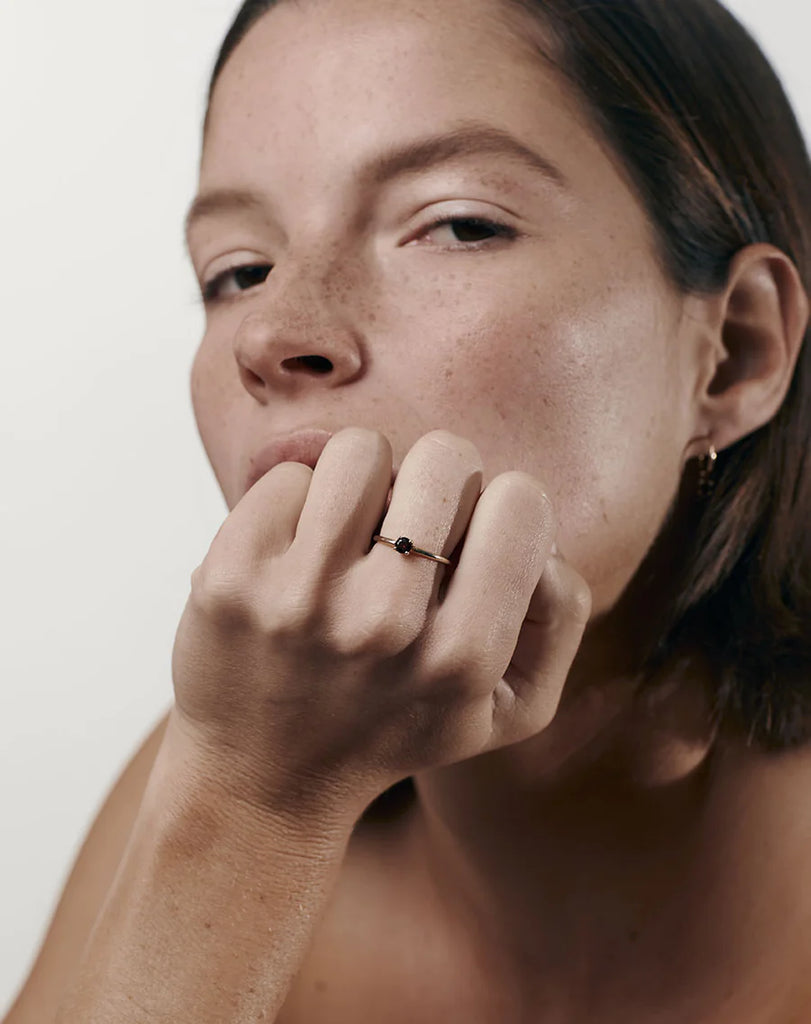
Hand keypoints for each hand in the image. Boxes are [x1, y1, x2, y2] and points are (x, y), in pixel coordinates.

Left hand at [169, 428, 590, 821]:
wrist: (262, 782)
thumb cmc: (395, 727)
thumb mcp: (510, 708)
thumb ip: (559, 616)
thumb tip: (540, 535)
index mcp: (462, 658)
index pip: (521, 499)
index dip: (501, 508)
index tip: (471, 543)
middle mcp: (381, 625)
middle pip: (445, 456)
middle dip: (437, 481)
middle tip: (410, 531)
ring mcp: (297, 599)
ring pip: (360, 450)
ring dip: (365, 483)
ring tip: (353, 537)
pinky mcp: (229, 577)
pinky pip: (287, 477)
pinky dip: (299, 505)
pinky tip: (294, 560)